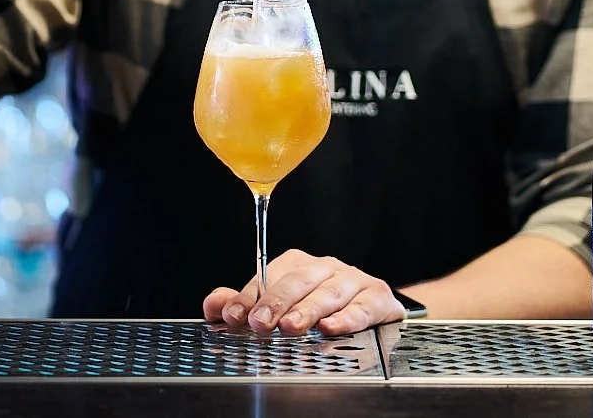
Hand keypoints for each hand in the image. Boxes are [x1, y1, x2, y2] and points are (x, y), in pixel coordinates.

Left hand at [202, 249, 405, 335]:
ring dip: (308, 310)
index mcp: (299, 265)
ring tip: (290, 326)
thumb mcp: (281, 305)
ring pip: (329, 293)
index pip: (269, 277)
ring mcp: (353, 281)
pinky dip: (347, 318)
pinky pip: (363, 307)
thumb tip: (213, 304)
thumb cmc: (321, 305)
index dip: (249, 296)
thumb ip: (244, 305)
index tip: (233, 315)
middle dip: (276, 301)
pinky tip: (331, 327)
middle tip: (259, 321)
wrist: (375, 308)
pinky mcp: (378, 298)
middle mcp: (325, 269)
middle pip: (298, 281)